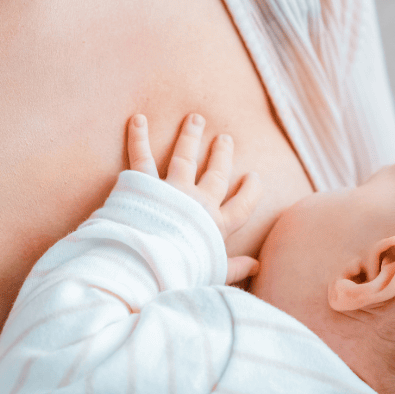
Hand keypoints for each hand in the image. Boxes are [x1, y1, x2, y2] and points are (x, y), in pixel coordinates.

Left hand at [127, 113, 262, 283]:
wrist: (146, 268)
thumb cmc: (179, 274)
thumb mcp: (211, 273)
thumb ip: (234, 268)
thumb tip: (256, 266)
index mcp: (217, 226)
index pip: (242, 205)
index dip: (251, 190)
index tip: (254, 177)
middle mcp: (199, 204)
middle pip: (216, 174)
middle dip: (222, 154)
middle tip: (225, 138)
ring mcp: (173, 191)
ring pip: (185, 157)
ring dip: (190, 137)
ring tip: (195, 119)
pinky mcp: (145, 187)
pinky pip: (141, 158)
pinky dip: (138, 137)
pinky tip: (138, 119)